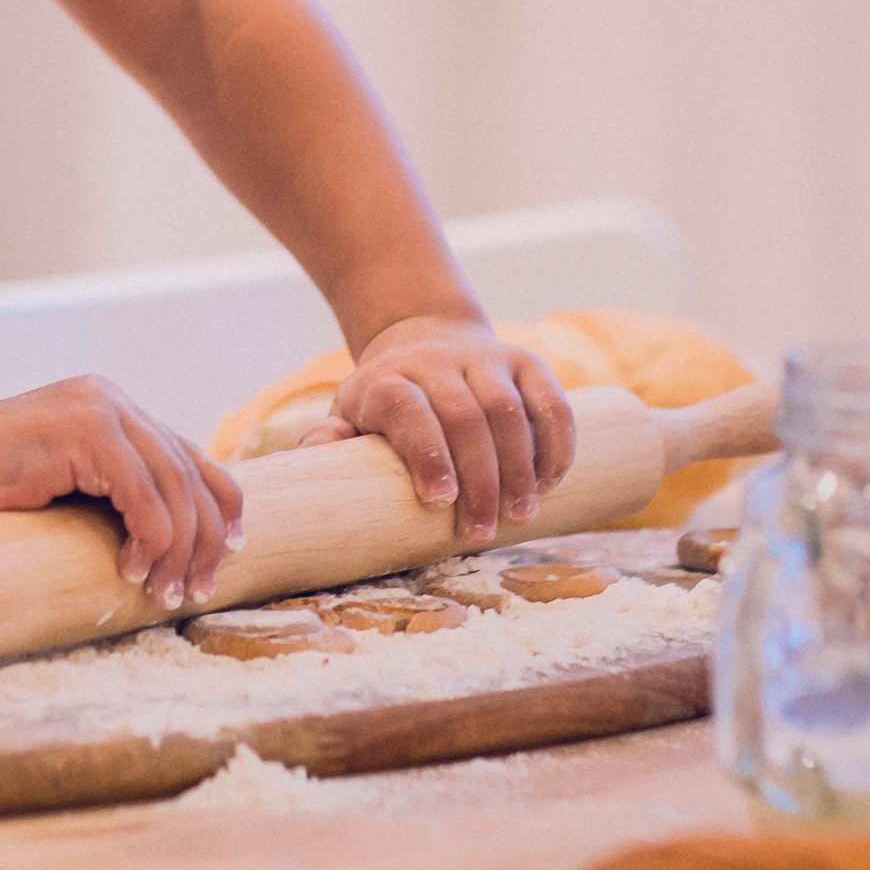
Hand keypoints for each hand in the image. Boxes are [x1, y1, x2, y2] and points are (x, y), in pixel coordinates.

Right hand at [0, 377, 244, 611]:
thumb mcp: (64, 490)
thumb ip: (108, 495)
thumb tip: (165, 550)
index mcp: (115, 411)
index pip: (193, 457)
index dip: (221, 508)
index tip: (227, 555)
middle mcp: (114, 402)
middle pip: (193, 474)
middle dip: (205, 541)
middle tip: (194, 591)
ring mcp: (100, 409)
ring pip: (175, 486)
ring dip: (178, 549)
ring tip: (163, 592)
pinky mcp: (83, 428)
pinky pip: (141, 492)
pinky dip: (149, 537)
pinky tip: (132, 569)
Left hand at [293, 318, 574, 544]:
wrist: (425, 337)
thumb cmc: (385, 400)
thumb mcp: (350, 414)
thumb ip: (330, 438)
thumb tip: (312, 456)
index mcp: (389, 379)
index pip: (410, 410)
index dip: (427, 453)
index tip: (440, 501)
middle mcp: (437, 362)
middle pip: (466, 417)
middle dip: (479, 480)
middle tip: (481, 531)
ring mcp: (485, 358)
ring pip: (510, 410)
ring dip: (520, 468)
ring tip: (520, 515)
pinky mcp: (525, 361)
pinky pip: (552, 401)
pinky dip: (557, 443)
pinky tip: (551, 482)